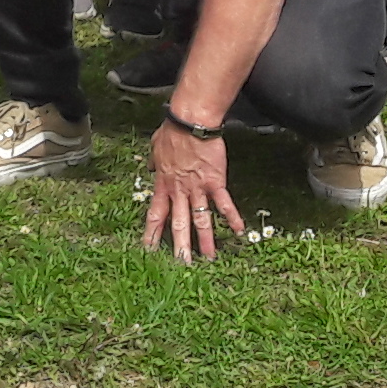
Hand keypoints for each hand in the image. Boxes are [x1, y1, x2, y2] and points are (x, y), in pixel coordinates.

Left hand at [139, 120, 244, 262]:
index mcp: (163, 184)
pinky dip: (232, 218)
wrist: (190, 122)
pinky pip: (224, 204)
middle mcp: (179, 191)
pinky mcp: (215, 182)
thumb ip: (153, 163)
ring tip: (208, 259)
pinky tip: (238, 231)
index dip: (152, 233)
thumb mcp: (154, 148)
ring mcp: (197, 188)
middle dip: (179, 246)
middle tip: (180, 266)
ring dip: (205, 241)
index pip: (155, 214)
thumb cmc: (172, 131)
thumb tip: (150, 169)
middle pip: (178, 223)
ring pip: (201, 219)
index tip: (148, 250)